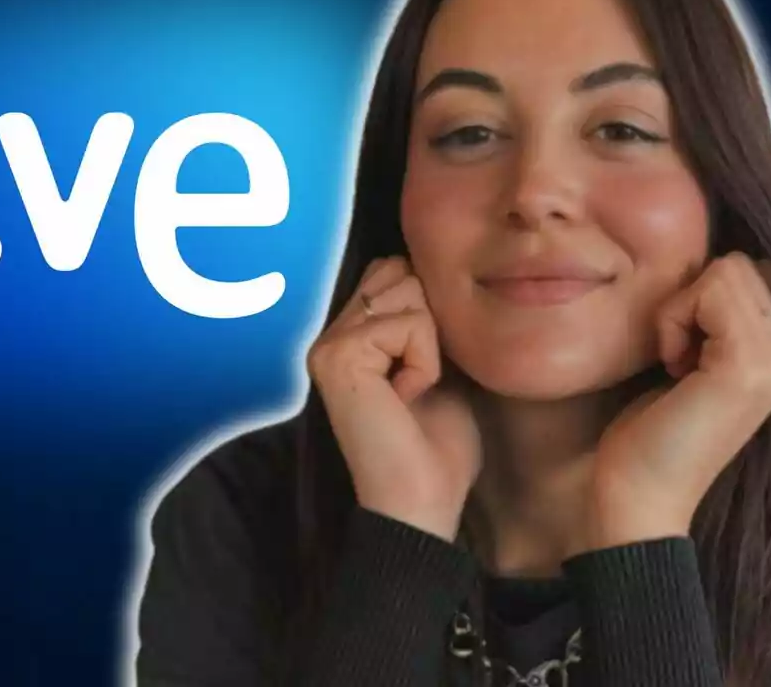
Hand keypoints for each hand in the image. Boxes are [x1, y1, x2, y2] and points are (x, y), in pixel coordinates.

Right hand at [307, 256, 481, 541]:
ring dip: (430, 344)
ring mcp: (329, 343)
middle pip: (403, 271)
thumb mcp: (441, 365)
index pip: (394, 269)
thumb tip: (438, 274)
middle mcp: (330, 334)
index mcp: (349, 335)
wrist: (421, 503)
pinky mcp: (339, 356)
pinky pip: (410, 324)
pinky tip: (406, 398)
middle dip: (430, 322)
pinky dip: (425, 362)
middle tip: (417, 381)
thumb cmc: (437, 446)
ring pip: (409, 291)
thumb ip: (427, 319)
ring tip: (411, 391)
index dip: (427, 309)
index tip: (424, 367)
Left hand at [565, 252, 770, 555]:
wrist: (637, 499)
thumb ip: (710, 325)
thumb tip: (702, 274)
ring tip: (676, 365)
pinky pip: (707, 293)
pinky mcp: (747, 366)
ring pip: (725, 273)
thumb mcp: (686, 365)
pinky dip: (674, 321)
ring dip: (680, 311)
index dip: (701, 299)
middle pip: (737, 267)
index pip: (749, 274)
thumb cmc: (647, 437)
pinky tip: (672, 369)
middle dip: (690, 300)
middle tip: (677, 359)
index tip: (682, 353)